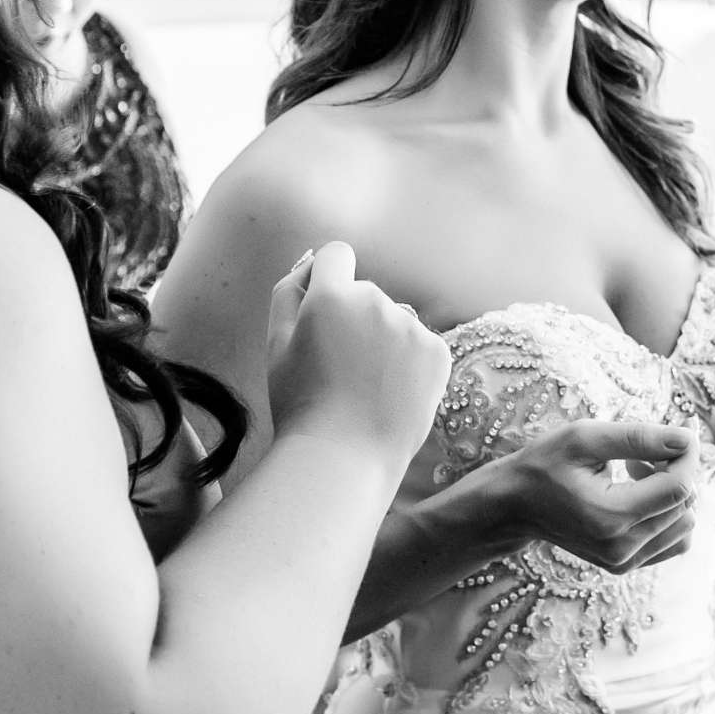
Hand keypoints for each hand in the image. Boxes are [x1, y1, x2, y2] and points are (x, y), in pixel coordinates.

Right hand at [265, 241, 451, 464]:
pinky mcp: (437, 351)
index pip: (335, 255)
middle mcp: (375, 301)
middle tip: (338, 370)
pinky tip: (390, 394)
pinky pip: (419, 345)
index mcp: (331, 295)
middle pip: (364, 295)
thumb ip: (289, 292)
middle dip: (352, 319)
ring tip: (365, 388)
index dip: (327, 278)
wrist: (344, 458)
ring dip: (382, 341)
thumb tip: (310, 261)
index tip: (325, 309)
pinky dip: (408, 363)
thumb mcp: (276, 344)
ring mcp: (411, 326)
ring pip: (393, 321)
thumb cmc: (301, 404)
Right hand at [493, 419, 701, 573]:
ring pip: (685, 524)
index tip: (677, 433)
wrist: (514, 505)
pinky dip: (666, 514)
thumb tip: (687, 439)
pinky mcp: (626, 565)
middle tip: (639, 454)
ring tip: (637, 474)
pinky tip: (638, 495)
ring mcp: (624, 562)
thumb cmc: (545, 464)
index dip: (687, 456)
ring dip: (671, 494)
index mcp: (611, 516)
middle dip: (675, 471)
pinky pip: (674, 540)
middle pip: (685, 505)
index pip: (680, 488)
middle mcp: (621, 547)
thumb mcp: (584, 437)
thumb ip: (639, 437)